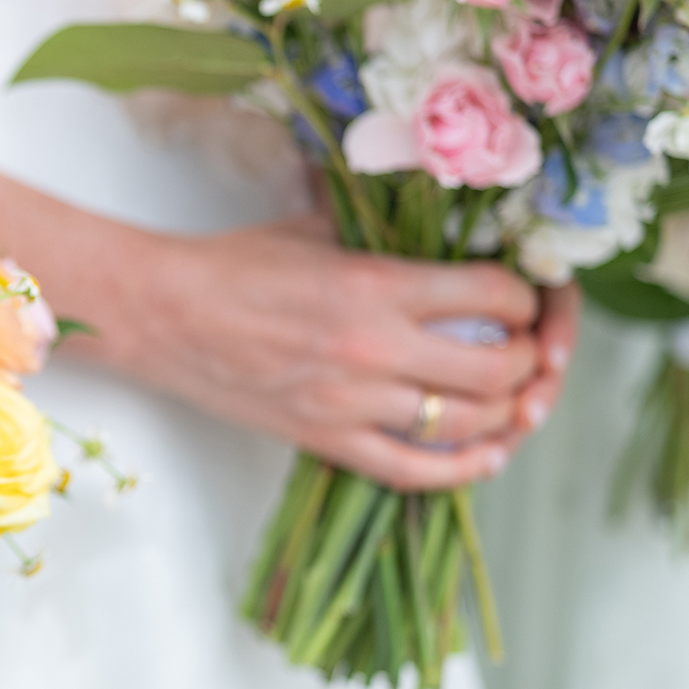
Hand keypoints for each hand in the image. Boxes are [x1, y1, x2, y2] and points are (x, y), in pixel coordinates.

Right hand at [101, 212, 577, 491]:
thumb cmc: (235, 264)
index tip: (521, 297)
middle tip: (523, 348)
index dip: (525, 297)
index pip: (493, 295)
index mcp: (376, 283)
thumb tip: (449, 217)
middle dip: (526, 359)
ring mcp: (351, 402)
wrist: (162, 314)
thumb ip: (387, 230)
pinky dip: (463, 469)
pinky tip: (488, 454)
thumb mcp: (319, 227)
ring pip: (466, 423)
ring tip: (509, 396)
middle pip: (496, 367)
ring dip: (506, 412)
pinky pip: (414, 471)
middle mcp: (373, 347)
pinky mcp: (326, 440)